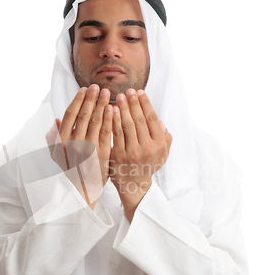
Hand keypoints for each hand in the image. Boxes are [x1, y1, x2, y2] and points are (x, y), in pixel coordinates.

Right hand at [45, 85, 112, 207]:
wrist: (82, 189)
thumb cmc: (70, 170)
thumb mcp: (58, 155)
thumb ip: (55, 138)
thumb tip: (54, 122)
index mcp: (62, 140)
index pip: (70, 115)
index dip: (78, 100)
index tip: (84, 89)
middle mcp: (74, 143)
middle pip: (83, 115)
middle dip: (91, 98)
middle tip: (97, 86)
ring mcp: (88, 148)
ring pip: (95, 121)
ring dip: (102, 105)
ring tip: (108, 93)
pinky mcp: (102, 153)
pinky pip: (107, 133)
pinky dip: (110, 119)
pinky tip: (113, 109)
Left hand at [109, 88, 171, 220]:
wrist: (134, 184)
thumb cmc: (148, 165)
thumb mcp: (163, 154)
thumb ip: (165, 138)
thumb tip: (160, 122)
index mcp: (159, 144)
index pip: (151, 119)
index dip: (145, 104)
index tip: (140, 92)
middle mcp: (147, 148)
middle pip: (139, 120)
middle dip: (133, 103)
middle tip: (128, 90)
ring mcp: (132, 152)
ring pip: (127, 126)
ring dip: (122, 109)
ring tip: (119, 97)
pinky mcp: (118, 156)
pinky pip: (115, 135)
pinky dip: (113, 121)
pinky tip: (110, 111)